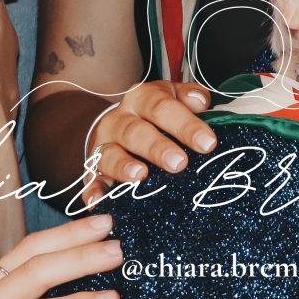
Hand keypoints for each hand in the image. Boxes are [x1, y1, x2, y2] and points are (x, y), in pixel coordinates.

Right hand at [80, 80, 218, 197]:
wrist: (116, 123)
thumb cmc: (154, 115)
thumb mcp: (172, 97)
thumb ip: (189, 96)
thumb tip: (201, 101)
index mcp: (142, 98)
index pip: (162, 107)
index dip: (185, 124)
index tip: (208, 143)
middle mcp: (119, 120)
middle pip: (136, 131)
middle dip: (158, 147)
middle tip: (180, 163)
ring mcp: (103, 145)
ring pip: (110, 154)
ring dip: (124, 166)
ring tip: (141, 176)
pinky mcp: (93, 169)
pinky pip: (90, 180)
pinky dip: (93, 191)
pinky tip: (97, 202)